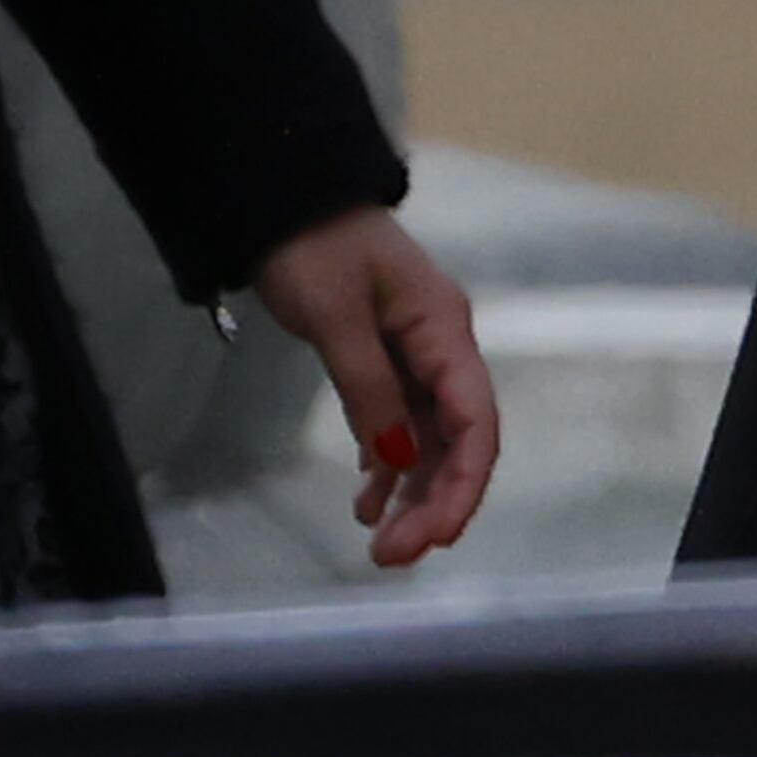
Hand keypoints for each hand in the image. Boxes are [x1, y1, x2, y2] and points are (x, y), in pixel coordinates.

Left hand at [249, 203, 498, 566]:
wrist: (280, 200)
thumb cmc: (312, 247)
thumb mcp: (336, 319)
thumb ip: (369, 391)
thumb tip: (401, 464)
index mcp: (444, 329)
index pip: (476, 420)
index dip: (465, 484)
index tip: (435, 536)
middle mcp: (441, 346)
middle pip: (458, 439)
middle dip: (435, 501)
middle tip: (392, 557)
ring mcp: (414, 355)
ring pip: (429, 440)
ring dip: (412, 493)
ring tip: (378, 545)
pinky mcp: (383, 360)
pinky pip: (397, 425)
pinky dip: (386, 466)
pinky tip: (366, 503)